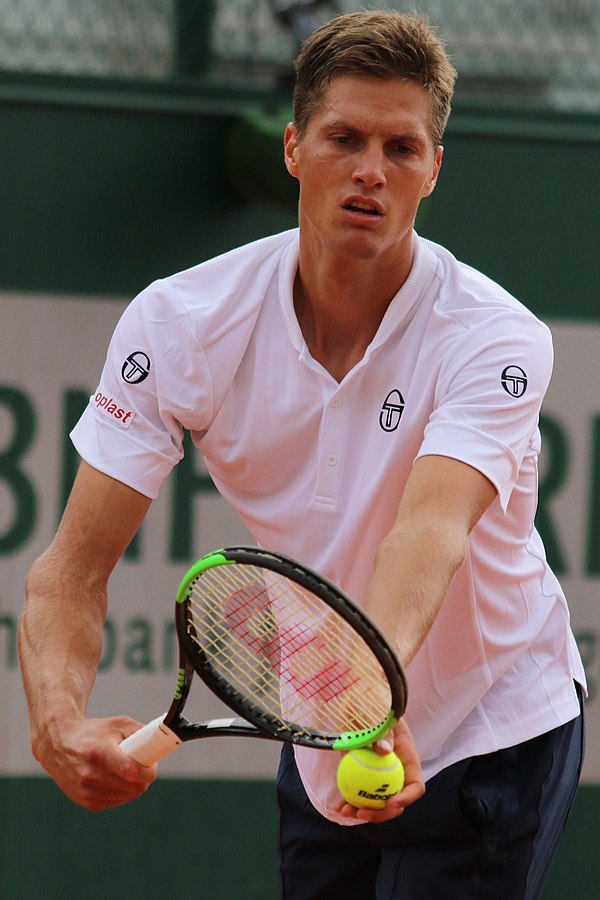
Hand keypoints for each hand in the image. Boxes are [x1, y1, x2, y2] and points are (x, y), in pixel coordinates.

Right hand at [32, 715, 157, 811]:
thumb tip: (161, 746)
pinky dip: (122, 792)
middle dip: (144, 778)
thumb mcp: (118, 724)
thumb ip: (141, 733)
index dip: (148, 771)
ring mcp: (86, 791)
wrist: (59, 745)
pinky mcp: (86, 802)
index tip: (152, 765)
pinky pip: (117, 801)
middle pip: (134, 787)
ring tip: (127, 770)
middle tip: (142, 766)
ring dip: (133, 785)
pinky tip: (115, 778)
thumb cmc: (94, 732)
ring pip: (128, 796)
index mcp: (99, 753)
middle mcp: (90, 775)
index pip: (131, 772)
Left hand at [335, 718, 423, 822]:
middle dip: (380, 813)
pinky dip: (349, 802)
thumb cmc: (375, 709)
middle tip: (362, 813)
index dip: (406, 798)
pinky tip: (337, 807)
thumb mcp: (382, 718)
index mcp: (407, 760)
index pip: (415, 786)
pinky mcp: (362, 776)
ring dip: (361, 811)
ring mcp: (378, 776)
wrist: (359, 705)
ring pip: (375, 802)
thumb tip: (383, 750)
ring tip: (345, 811)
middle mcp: (395, 772)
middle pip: (395, 801)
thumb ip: (384, 733)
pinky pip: (359, 794)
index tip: (390, 803)